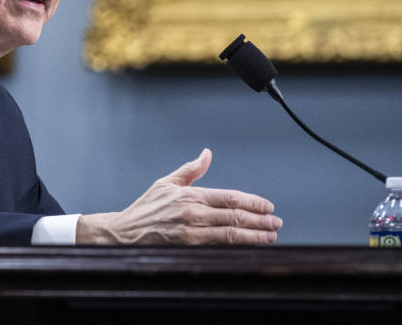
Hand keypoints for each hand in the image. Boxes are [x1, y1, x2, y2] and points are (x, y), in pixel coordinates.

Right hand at [75, 149, 281, 244]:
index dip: (252, 202)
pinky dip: (237, 247)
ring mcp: (191, 232)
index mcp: (190, 195)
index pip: (229, 197)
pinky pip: (218, 248)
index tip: (268, 206)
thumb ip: (191, 170)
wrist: (125, 232)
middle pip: (235, 216)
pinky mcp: (188, 247)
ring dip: (254, 235)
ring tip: (270, 236)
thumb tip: (207, 154)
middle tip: (276, 222)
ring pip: (230, 234)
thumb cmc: (146, 208)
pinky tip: (250, 247)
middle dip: (259, 220)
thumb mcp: (166, 182)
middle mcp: (193, 213)